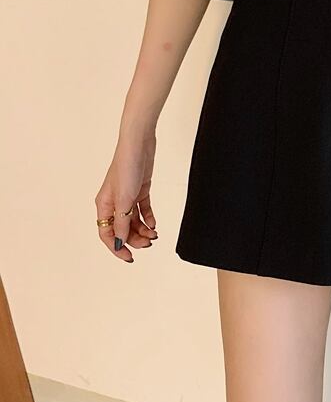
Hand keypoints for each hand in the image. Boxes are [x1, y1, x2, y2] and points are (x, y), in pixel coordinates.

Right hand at [95, 126, 158, 261]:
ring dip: (143, 230)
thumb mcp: (124, 200)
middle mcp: (114, 203)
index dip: (117, 247)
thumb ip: (122, 222)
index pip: (107, 234)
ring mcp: (127, 196)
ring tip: (155, 235)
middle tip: (150, 243)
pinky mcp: (140, 190)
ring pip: (133, 221)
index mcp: (103, 205)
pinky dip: (148, 218)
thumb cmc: (126, 168)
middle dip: (135, 238)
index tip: (130, 257)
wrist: (139, 145)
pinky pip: (143, 210)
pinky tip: (155, 224)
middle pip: (122, 229)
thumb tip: (120, 242)